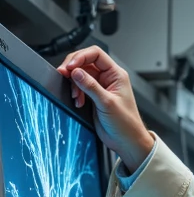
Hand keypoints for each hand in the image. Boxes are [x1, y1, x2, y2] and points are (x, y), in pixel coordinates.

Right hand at [56, 45, 154, 172]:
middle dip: (72, 68)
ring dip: (73, 83)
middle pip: (85, 62)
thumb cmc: (126, 124)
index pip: (95, 54)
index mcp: (116, 74)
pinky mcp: (94, 96)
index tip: (70, 66)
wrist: (127, 142)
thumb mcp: (107, 103)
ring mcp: (100, 87)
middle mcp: (108, 78)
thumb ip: (90, 86)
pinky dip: (75, 92)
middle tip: (63, 75)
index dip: (80, 56)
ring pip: (80, 74)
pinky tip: (78, 101)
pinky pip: (80, 87)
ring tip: (76, 96)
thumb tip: (76, 71)